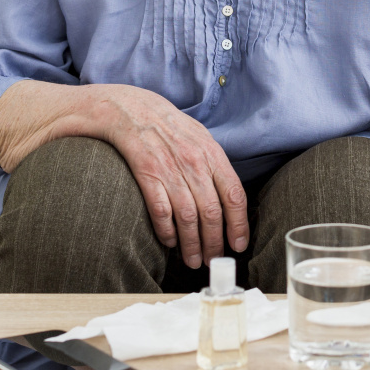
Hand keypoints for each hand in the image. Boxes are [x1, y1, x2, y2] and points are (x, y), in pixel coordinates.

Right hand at [95, 84, 248, 268]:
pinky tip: (170, 242)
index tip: (238, 244)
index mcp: (212, 153)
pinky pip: (161, 210)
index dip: (238, 224)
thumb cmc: (169, 126)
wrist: (131, 109)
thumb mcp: (200, 137)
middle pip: (212, 212)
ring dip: (191, 244)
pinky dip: (167, 231)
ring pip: (188, 216)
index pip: (234, 195)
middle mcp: (194, 162)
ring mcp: (170, 168)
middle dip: (214, 242)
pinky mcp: (146, 173)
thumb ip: (215, 164)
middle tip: (213, 261)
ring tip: (192, 260)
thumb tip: (229, 196)